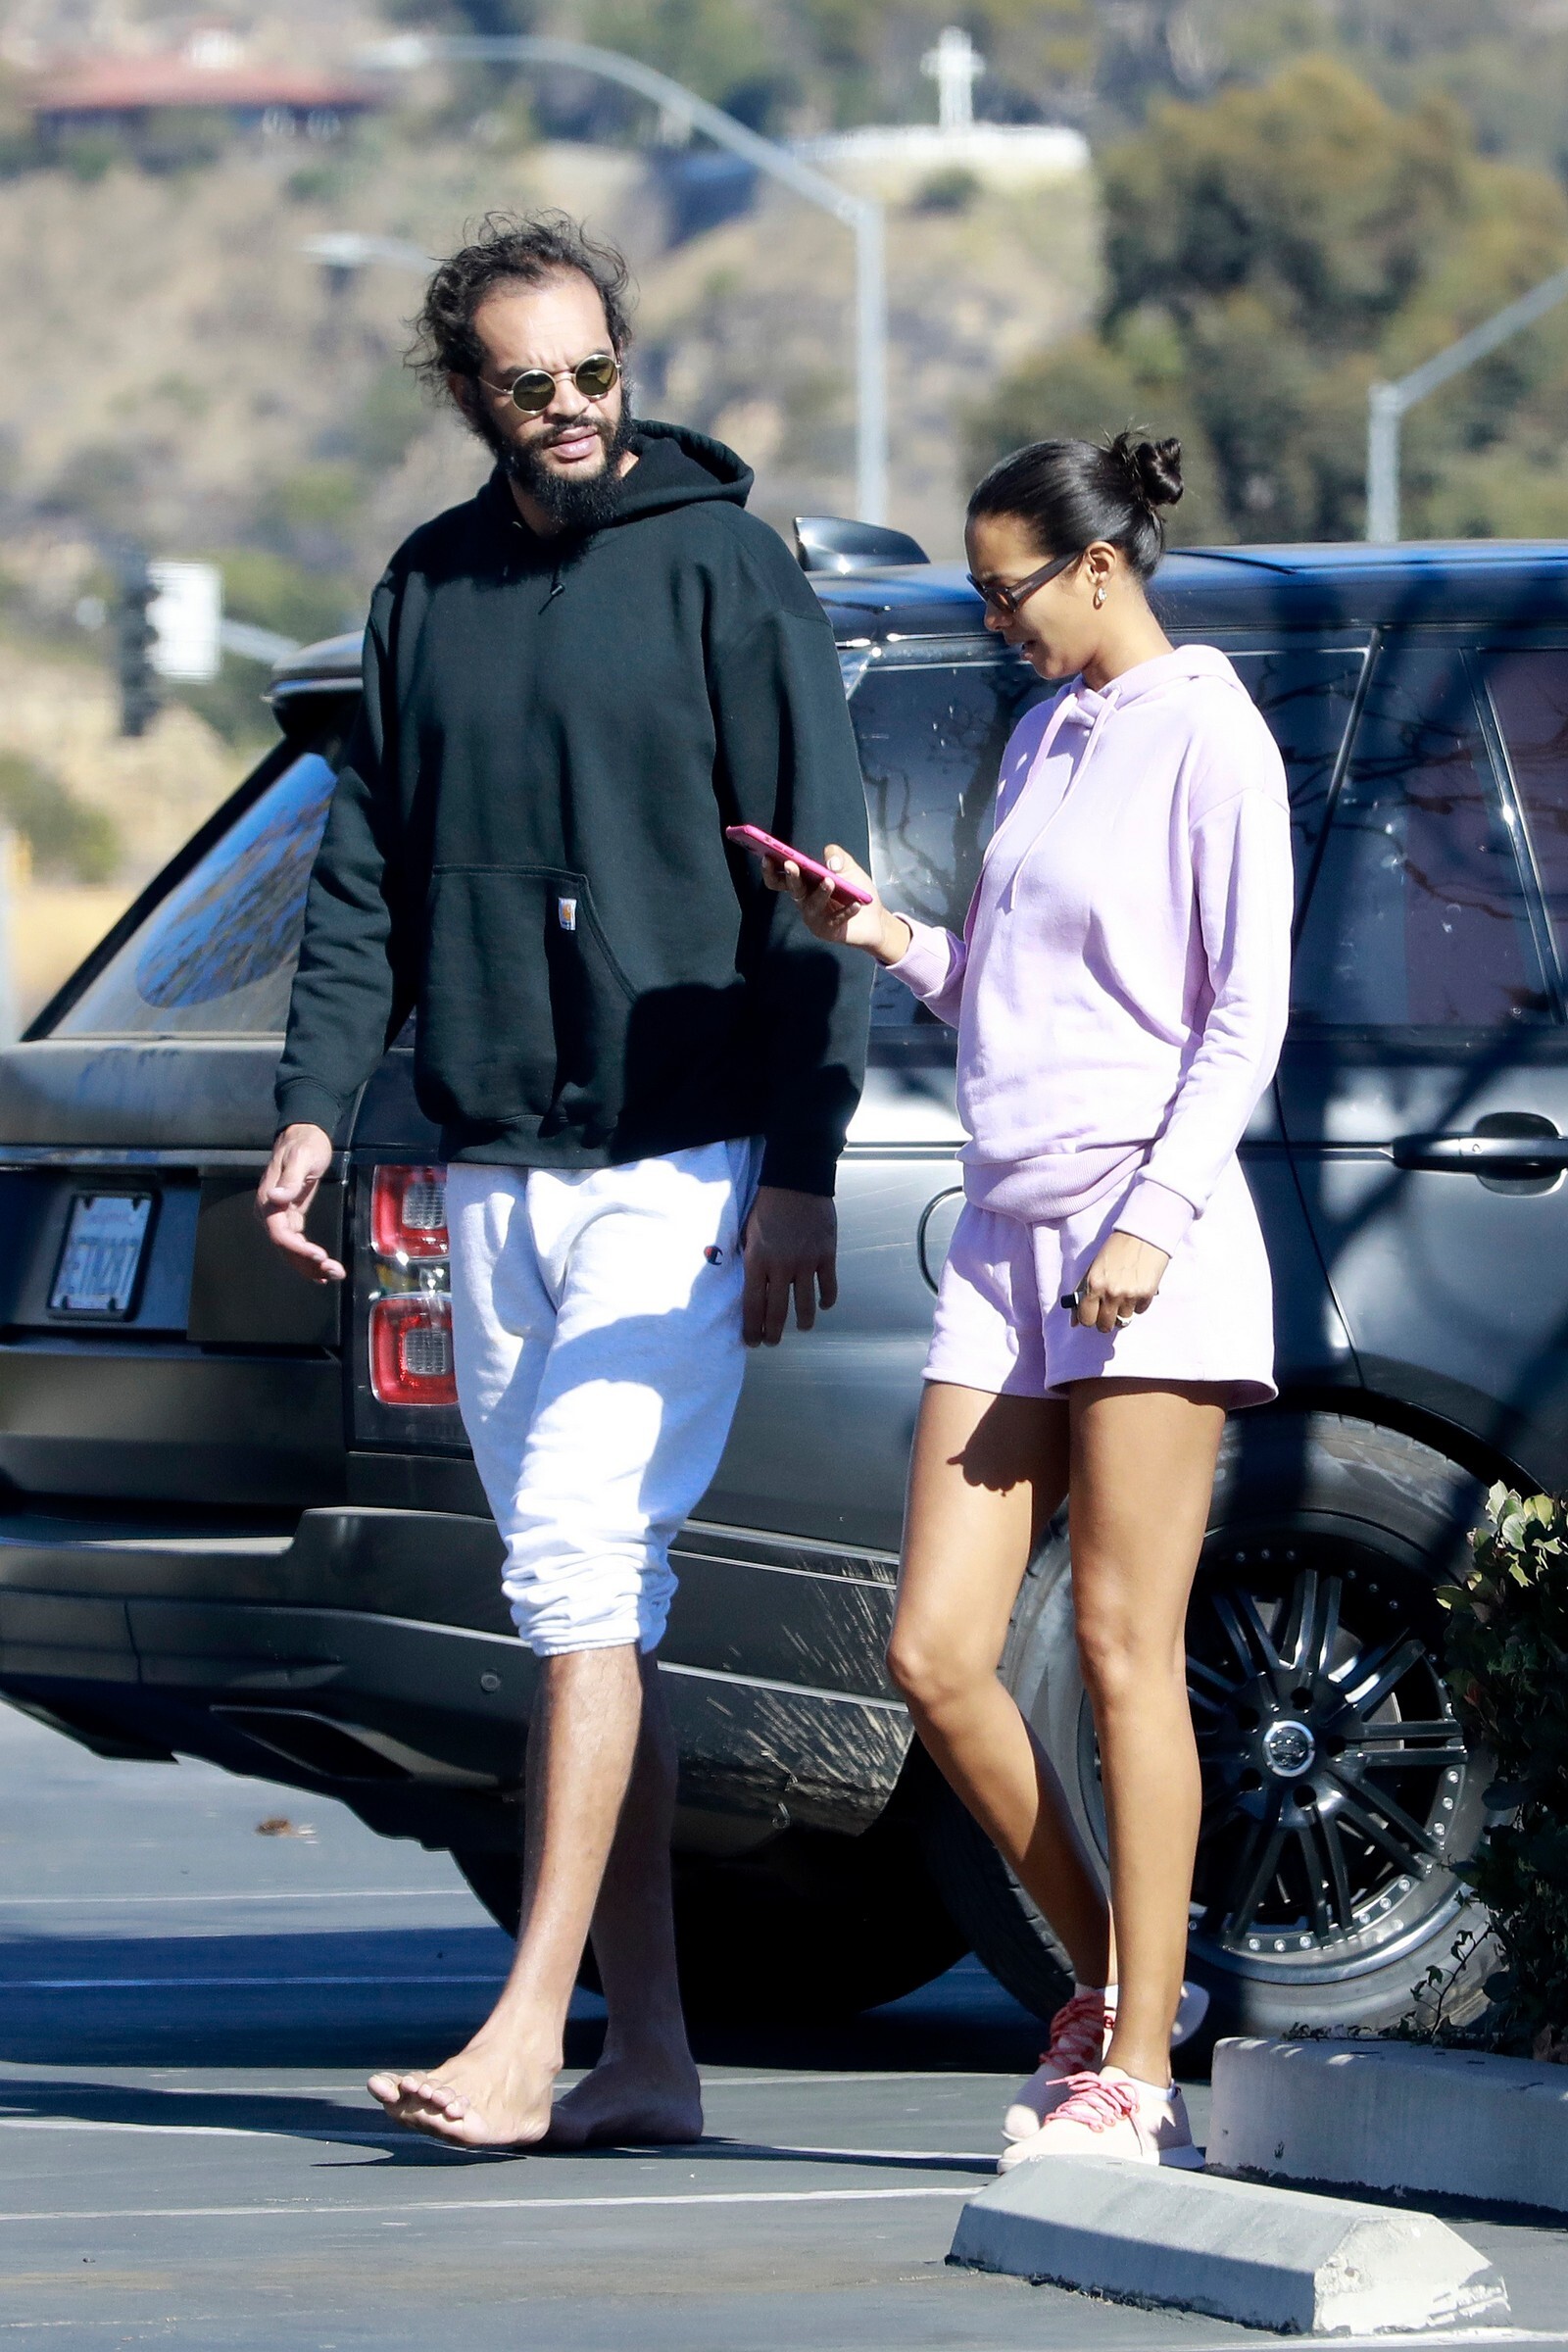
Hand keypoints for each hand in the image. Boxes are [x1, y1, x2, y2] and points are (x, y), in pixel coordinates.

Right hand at [255, 1123, 345, 1283]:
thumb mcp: (300, 1158)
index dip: (298, 1249)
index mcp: (268, 1200)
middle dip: (308, 1263)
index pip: (279, 1233)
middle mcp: (269, 1212)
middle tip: (334, 1273)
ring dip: (310, 1266)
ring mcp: (279, 1216)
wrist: (306, 1134)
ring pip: (291, 1249)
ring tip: (334, 1275)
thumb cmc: (305, 1144)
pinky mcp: (291, 1217)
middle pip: (286, 1247)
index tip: (319, 1256)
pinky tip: (320, 1270)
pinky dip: (307, 1258)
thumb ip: (290, 1179)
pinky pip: (296, 1243)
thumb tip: (275, 1198)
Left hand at [742, 1185, 837, 1347]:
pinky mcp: (826, 1255)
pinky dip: (827, 1300)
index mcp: (757, 1261)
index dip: (751, 1327)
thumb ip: (750, 1259)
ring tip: (802, 1328)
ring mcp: (806, 1263)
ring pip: (806, 1304)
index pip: (753, 1304)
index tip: (752, 1341)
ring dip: (804, 1321)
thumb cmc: (767, 1206)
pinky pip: (829, 1286)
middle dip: (773, 1332)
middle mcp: (781, 1267)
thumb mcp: (748, 1232)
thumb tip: (749, 1282)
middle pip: (778, 1311)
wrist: (797, 1182)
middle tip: (772, 1342)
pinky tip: (823, 1305)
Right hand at [760, 843, 911, 965]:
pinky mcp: (827, 930)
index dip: (771, 869)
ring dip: (820, 893)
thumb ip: (837, 855)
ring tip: (829, 881)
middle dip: (791, 876)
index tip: (767, 856)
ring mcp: (814, 917)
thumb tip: (830, 863)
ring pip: (811, 904)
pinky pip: (835, 919)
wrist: (874, 918)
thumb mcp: (848, 867)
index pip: (781, 877)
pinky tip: (856, 904)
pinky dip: (846, 911)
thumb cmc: (856, 890)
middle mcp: (805, 900)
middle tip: (792, 865)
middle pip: (793, 889)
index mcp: (804, 883)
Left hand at [1070, 1230, 1168, 1333]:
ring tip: (1124, 1293)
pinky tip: (1136, 1288)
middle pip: (1104, 1326)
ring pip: (1123, 1320)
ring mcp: (1130, 1295)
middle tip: (1108, 1310)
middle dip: (1105, 1320)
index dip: (1088, 1318)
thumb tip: (1074, 1322)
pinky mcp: (1147, 1295)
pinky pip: (1139, 1311)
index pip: (1086, 1319)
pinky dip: (1137, 1304)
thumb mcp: (1093, 1268)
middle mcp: (1111, 1293)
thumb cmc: (1115, 1249)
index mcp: (1093, 1285)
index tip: (1092, 1314)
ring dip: (1122, 1311)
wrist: (1143, 1235)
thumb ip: (1082, 1294)